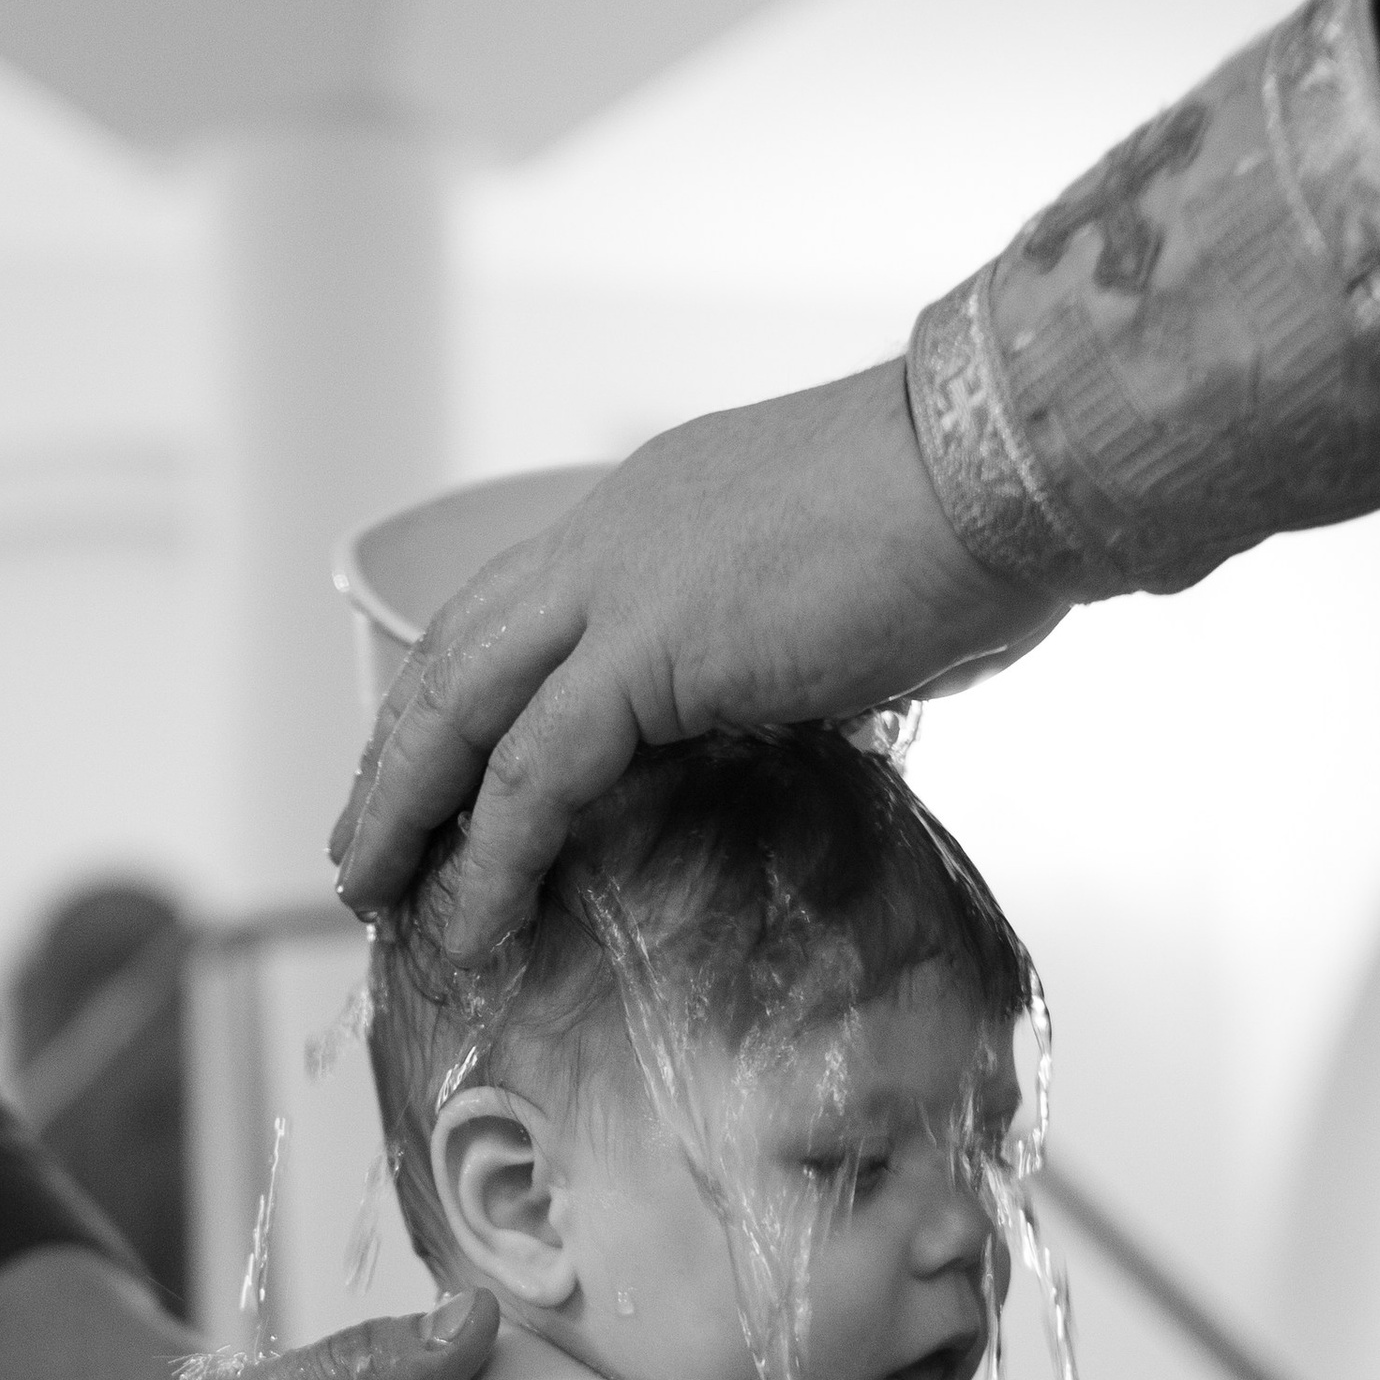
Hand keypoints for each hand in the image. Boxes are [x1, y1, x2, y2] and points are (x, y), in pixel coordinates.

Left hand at [328, 361, 1064, 959]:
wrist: (1017, 462)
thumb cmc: (971, 528)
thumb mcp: (833, 600)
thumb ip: (775, 655)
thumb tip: (780, 714)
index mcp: (649, 515)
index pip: (512, 614)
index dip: (454, 701)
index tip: (427, 776)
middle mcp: (610, 536)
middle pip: (455, 656)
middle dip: (395, 759)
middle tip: (362, 848)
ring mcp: (620, 584)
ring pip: (462, 707)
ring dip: (406, 809)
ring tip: (374, 895)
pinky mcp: (650, 648)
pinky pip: (538, 769)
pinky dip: (494, 853)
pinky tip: (474, 917)